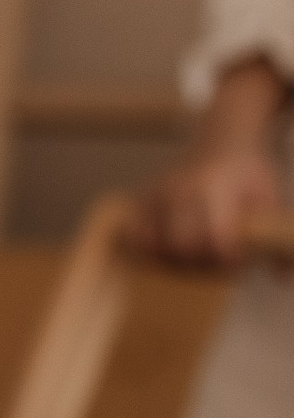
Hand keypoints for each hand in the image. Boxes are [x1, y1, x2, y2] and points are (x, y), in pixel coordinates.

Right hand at [134, 142, 285, 266]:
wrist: (223, 138)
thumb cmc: (249, 172)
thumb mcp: (272, 196)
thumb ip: (276, 236)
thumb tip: (281, 279)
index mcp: (215, 186)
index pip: (214, 237)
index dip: (226, 258)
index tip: (238, 259)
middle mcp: (181, 189)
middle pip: (181, 247)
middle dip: (201, 264)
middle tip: (218, 261)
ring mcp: (158, 193)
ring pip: (155, 247)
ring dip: (176, 261)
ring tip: (197, 256)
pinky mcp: (143, 199)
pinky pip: (137, 238)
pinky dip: (151, 251)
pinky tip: (171, 250)